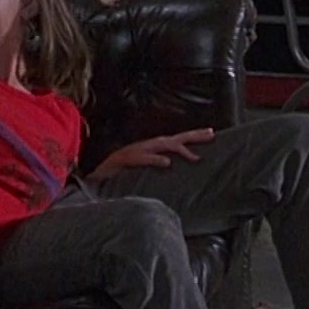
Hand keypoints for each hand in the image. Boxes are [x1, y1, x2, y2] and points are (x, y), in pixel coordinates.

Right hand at [86, 127, 214, 182]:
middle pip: (175, 139)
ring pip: (162, 146)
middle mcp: (147, 146)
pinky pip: (144, 158)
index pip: (177, 141)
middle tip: (212, 135)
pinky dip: (156, 159)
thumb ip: (158, 166)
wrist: (97, 174)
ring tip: (195, 156)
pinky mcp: (127, 158)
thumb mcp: (144, 169)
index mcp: (153, 148)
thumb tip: (175, 167)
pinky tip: (167, 163)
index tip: (212, 133)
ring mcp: (137, 151)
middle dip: (193, 136)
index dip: (194, 137)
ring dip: (179, 149)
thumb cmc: (122, 172)